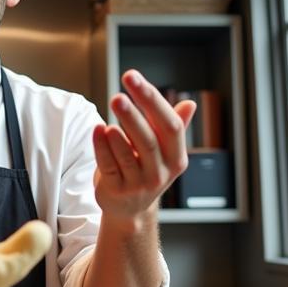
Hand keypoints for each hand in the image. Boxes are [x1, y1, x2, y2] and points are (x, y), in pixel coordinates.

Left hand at [92, 69, 196, 222]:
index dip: (153, 100)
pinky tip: (97, 129)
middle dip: (134, 115)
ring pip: (128, 155)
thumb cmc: (145, 170)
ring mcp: (138, 185)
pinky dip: (101, 146)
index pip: (170, 126)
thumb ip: (173, 128)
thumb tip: (190, 104)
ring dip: (119, 131)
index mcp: (176, 158)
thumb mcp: (163, 152)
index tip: (133, 77)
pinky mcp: (117, 191)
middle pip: (149, 140)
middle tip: (119, 94)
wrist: (129, 209)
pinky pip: (108, 166)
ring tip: (113, 108)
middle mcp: (161, 173)